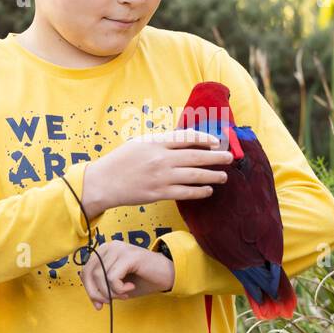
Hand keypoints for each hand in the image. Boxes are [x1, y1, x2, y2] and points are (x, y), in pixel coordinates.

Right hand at [81, 129, 232, 218]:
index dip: (205, 139)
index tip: (216, 142)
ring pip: (194, 175)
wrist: (103, 182)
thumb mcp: (140, 142)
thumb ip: (162, 140)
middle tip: (230, 158)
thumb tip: (187, 140)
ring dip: (212, 175)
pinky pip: (185, 192)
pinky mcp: (159, 193)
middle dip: (216, 157)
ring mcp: (161, 177)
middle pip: (196, 156)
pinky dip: (199, 191)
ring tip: (224, 176)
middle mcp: (161, 158)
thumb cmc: (121, 160)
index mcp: (156, 142)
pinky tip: (208, 190)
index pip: (187, 138)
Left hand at [81, 241, 175, 308]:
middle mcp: (110, 246)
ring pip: (100, 277)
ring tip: (125, 293)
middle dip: (97, 293)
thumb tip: (94, 299)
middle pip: (90, 273)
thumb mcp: (118, 286)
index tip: (100, 304)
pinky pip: (112, 278)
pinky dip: (119, 288)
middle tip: (111, 301)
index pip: (85, 271)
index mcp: (105, 251)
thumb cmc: (143, 280)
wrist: (167, 274)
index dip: (90, 290)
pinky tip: (131, 287)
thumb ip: (103, 289)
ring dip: (111, 292)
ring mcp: (119, 249)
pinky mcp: (128, 256)